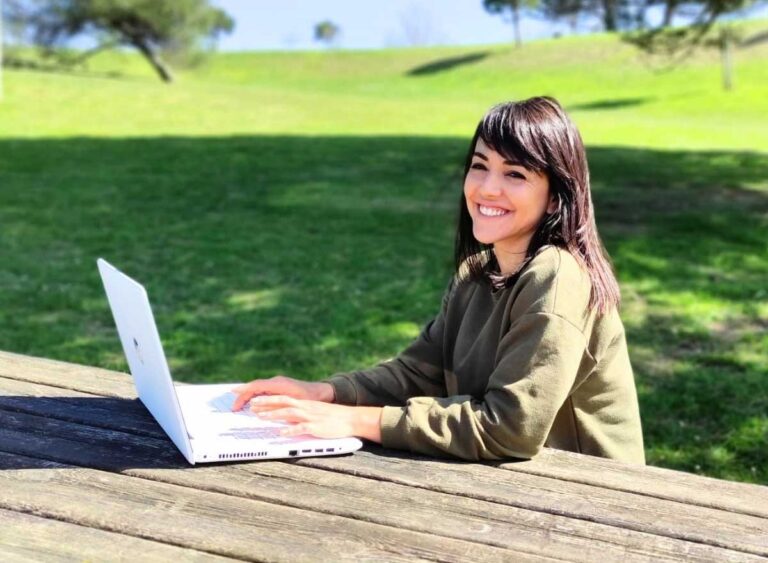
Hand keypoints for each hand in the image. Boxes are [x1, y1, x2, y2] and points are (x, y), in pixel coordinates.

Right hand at [231, 376, 334, 411]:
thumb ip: (274, 405)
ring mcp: (277, 384)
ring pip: (258, 389)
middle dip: (242, 396)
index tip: (233, 396)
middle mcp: (276, 382)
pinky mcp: (279, 388)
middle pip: (254, 387)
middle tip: (234, 408)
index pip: (256, 386)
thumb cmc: (309, 397)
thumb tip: (255, 408)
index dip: (243, 391)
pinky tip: (252, 405)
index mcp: (278, 383)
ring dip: (248, 397)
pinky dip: (255, 397)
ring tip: (238, 407)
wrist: (321, 392)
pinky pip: (263, 391)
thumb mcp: (292, 403)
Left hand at [248, 395, 381, 441]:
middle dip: (266, 403)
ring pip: (289, 413)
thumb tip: (286, 418)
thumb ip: (302, 413)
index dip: (268, 399)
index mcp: (305, 403)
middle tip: (252, 405)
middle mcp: (306, 407)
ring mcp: (310, 416)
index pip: (283, 398)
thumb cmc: (332, 417)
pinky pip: (301, 428)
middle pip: (283, 402)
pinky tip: (281, 433)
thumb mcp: (315, 412)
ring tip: (261, 417)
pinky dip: (290, 430)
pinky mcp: (316, 427)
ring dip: (274, 414)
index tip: (255, 401)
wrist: (350, 418)